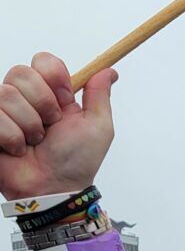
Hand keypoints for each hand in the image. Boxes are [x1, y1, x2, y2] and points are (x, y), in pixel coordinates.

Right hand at [0, 54, 115, 198]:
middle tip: (50, 128)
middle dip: (42, 105)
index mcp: (52, 94)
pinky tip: (19, 149)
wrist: (54, 189)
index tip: (64, 99)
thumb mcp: (98, 128)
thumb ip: (99, 96)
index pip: (44, 61)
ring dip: (29, 125)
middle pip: (21, 73)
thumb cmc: (76, 163)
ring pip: (7, 94)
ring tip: (35, 143)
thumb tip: (109, 72)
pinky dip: (12, 137)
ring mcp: (5, 111)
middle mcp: (26, 98)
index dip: (54, 78)